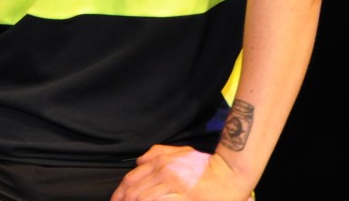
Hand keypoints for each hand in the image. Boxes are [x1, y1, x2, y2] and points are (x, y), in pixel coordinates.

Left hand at [110, 145, 252, 200]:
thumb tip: (137, 162)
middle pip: (135, 192)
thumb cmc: (205, 165)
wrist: (229, 175)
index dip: (120, 192)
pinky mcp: (186, 200)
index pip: (132, 178)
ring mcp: (176, 188)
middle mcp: (167, 173)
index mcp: (163, 162)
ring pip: (145, 199)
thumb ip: (158, 153)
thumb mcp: (181, 151)